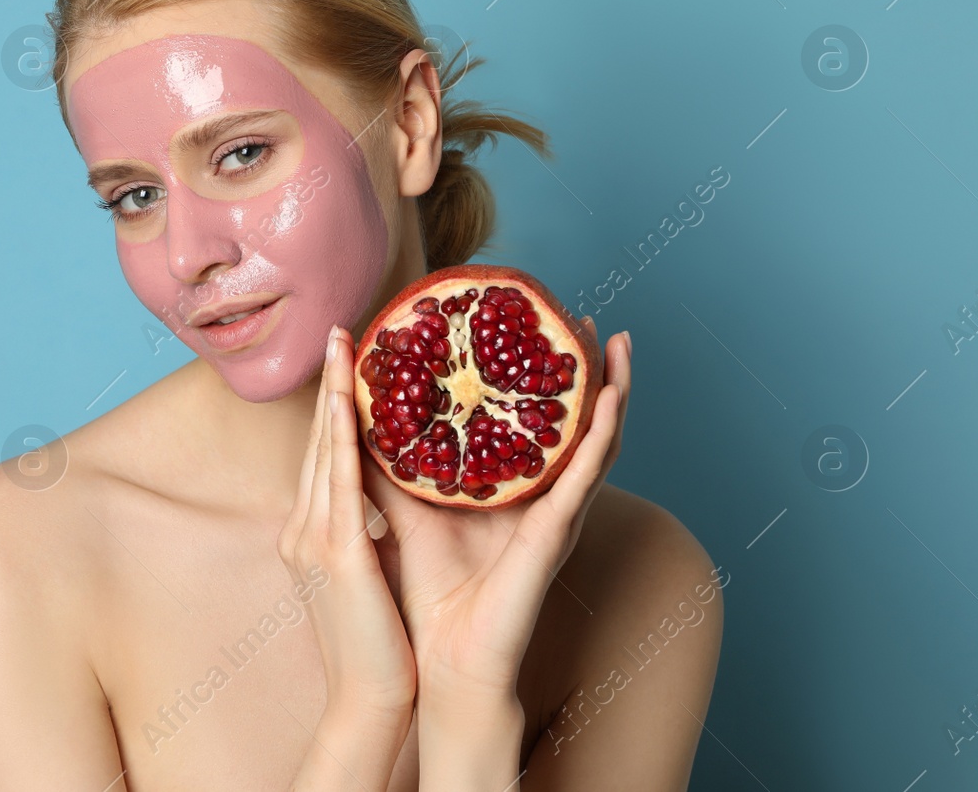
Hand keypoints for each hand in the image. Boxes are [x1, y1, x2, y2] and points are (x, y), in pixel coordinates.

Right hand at [278, 324, 417, 720]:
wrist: (371, 699)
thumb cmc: (382, 642)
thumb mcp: (371, 571)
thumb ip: (372, 528)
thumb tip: (393, 494)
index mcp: (314, 531)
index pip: (325, 454)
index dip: (333, 403)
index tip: (347, 358)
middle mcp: (305, 526)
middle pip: (317, 440)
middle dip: (329, 384)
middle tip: (343, 329)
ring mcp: (316, 537)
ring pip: (324, 449)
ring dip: (333, 392)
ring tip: (344, 343)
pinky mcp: (338, 552)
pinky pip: (340, 480)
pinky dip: (341, 435)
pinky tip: (347, 399)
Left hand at [359, 318, 632, 712]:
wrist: (439, 660)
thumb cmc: (425, 592)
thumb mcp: (401, 505)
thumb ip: (387, 459)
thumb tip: (356, 403)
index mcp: (504, 490)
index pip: (526, 421)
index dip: (532, 376)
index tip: (530, 322)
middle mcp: (537, 497)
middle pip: (568, 423)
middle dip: (583, 371)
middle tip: (586, 317)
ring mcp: (552, 514)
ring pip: (594, 441)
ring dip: (612, 389)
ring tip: (621, 342)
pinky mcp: (554, 533)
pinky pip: (586, 476)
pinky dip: (603, 435)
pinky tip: (614, 398)